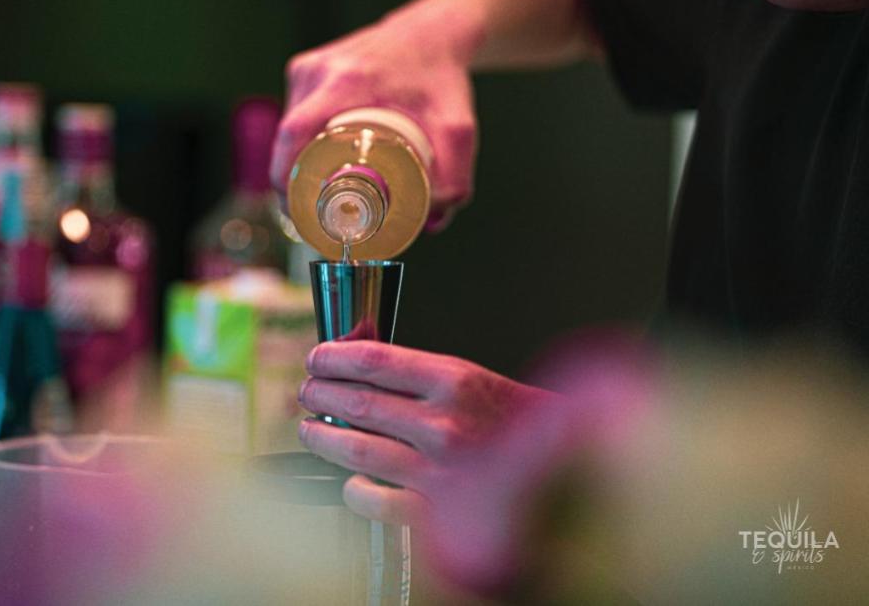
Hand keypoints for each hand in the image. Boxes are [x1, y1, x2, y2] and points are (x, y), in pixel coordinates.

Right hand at [271, 5, 482, 229]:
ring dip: (298, 161)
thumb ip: (455, 177)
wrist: (433, 32)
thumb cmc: (442, 77)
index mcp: (347, 81)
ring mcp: (308, 66)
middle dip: (294, 181)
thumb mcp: (457, 128)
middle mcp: (319, 70)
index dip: (286, 176)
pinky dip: (302, 142)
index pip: (295, 133)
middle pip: (288, 138)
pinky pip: (294, 114)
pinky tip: (316, 162)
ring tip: (317, 192)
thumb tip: (432, 222)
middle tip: (312, 215)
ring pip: (288, 128)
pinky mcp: (305, 67)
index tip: (294, 210)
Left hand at [296, 340, 558, 523]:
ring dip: (321, 437)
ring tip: (310, 430)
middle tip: (306, 392)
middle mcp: (444, 424)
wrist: (562, 468)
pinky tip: (351, 480)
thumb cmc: (511, 420)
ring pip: (355, 450)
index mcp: (454, 380)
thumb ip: (413, 370)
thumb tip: (354, 354)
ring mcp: (438, 471)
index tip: (317, 358)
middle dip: (319, 394)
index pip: (373, 360)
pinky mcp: (435, 513)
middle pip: (356, 402)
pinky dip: (354, 488)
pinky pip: (374, 500)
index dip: (333, 357)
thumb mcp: (467, 377)